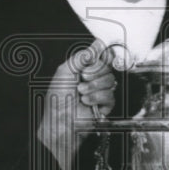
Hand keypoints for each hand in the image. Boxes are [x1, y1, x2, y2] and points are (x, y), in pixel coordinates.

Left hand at [36, 38, 116, 169]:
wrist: (61, 125)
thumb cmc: (57, 101)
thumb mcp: (65, 72)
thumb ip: (82, 56)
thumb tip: (97, 44)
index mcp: (80, 69)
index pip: (99, 56)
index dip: (101, 56)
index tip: (97, 58)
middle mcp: (90, 79)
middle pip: (107, 66)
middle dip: (94, 73)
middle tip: (82, 79)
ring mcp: (97, 92)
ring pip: (110, 80)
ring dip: (94, 87)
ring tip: (81, 94)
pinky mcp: (104, 105)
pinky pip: (111, 95)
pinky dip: (98, 98)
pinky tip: (87, 103)